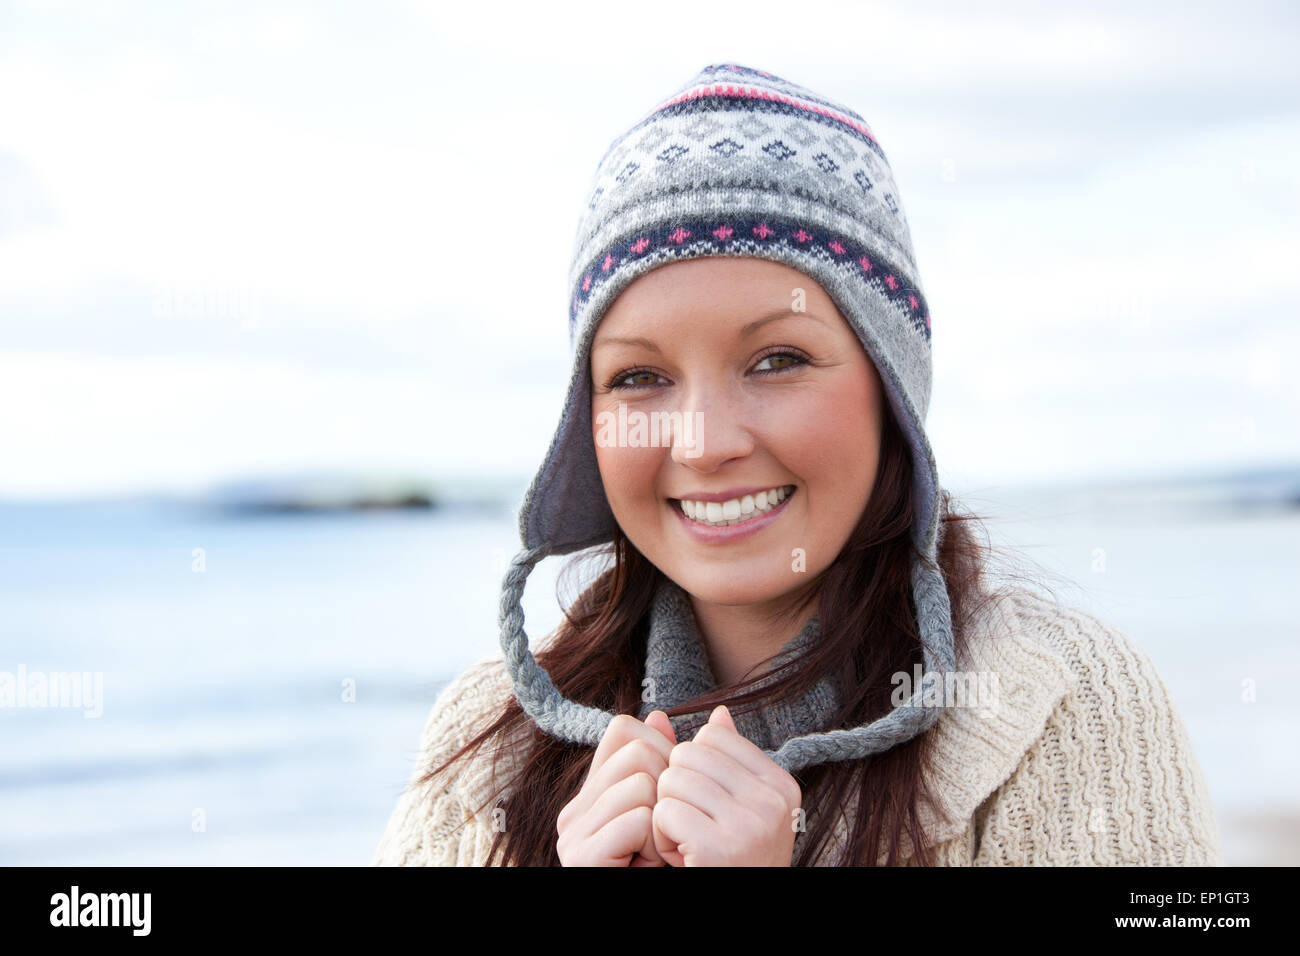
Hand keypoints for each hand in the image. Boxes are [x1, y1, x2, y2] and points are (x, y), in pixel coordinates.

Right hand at [556, 711, 677, 865]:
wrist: (630, 923)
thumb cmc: (650, 864)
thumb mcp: (659, 812)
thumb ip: (659, 767)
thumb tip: (659, 716)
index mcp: (589, 792)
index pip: (623, 729)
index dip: (660, 749)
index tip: (667, 794)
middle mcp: (572, 808)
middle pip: (638, 752)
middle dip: (666, 790)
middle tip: (662, 832)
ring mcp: (572, 831)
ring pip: (640, 784)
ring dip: (662, 823)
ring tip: (654, 853)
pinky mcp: (581, 856)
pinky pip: (637, 821)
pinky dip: (656, 846)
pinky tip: (646, 865)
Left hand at [652, 705, 802, 865]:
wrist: (740, 922)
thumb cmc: (733, 864)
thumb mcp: (742, 811)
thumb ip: (728, 762)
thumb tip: (718, 714)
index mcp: (782, 786)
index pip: (712, 737)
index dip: (696, 771)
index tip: (711, 809)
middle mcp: (773, 802)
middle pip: (687, 755)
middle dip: (677, 792)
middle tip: (695, 831)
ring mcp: (750, 824)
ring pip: (671, 780)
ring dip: (667, 816)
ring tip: (689, 846)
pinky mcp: (719, 848)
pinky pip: (664, 812)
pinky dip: (661, 838)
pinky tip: (683, 860)